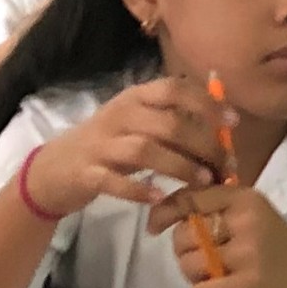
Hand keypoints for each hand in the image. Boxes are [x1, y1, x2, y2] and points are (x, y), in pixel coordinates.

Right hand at [19, 77, 225, 219]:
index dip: (207, 103)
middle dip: (203, 146)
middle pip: (168, 124)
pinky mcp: (87, 173)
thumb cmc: (108, 145)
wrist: (53, 169)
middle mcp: (119, 116)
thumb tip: (223, 132)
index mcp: (134, 99)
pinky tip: (161, 198)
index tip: (233, 123)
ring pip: (146, 150)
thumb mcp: (138, 124)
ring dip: (180, 166)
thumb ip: (175, 124)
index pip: (174, 89)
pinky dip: (140, 190)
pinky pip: (115, 181)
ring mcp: (101, 144)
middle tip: (226, 167)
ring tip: (204, 182)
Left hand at [153, 182, 286, 287]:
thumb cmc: (285, 258)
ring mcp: (248, 252)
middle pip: (184, 235)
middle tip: (212, 266)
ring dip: (198, 278)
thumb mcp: (255, 222)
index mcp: (247, 198)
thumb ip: (218, 214)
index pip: (190, 196)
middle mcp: (247, 219)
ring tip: (224, 281)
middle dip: (188, 254)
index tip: (157, 226)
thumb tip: (163, 213)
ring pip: (188, 263)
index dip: (165, 211)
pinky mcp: (248, 285)